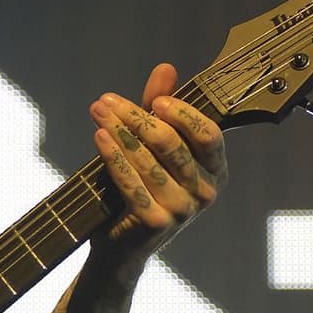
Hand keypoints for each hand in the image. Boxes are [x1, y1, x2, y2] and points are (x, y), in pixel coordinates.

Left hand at [89, 61, 227, 260]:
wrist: (122, 243)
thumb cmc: (142, 186)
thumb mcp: (152, 144)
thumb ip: (160, 108)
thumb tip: (166, 68)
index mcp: (216, 170)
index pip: (209, 134)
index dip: (183, 114)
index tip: (155, 101)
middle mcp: (207, 192)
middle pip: (172, 143)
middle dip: (136, 117)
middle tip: (107, 101)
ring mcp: (184, 210)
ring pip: (149, 161)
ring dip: (119, 131)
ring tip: (97, 111)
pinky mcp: (158, 223)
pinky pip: (132, 183)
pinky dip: (113, 157)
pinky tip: (99, 137)